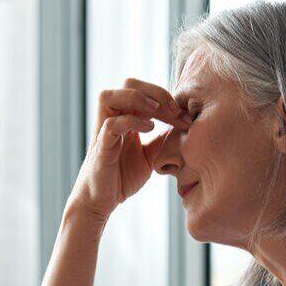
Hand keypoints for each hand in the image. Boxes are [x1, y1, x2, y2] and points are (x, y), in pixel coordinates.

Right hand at [67, 78, 189, 221]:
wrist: (101, 202)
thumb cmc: (121, 178)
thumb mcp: (150, 156)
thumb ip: (162, 139)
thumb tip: (182, 126)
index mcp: (125, 118)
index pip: (144, 91)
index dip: (166, 98)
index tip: (185, 116)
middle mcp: (112, 119)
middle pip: (128, 84)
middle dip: (155, 92)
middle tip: (174, 111)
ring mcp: (103, 131)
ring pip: (110, 96)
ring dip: (138, 99)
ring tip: (158, 114)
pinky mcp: (101, 147)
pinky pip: (110, 124)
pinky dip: (132, 121)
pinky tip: (149, 129)